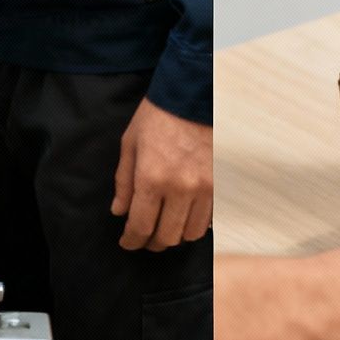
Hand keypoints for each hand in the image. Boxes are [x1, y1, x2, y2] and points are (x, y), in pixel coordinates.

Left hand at [112, 98, 212, 250]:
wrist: (194, 96)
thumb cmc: (157, 117)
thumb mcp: (130, 145)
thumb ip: (124, 182)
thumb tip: (120, 212)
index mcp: (152, 178)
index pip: (141, 226)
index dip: (132, 241)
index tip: (127, 243)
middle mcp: (180, 188)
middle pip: (167, 237)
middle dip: (152, 242)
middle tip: (144, 238)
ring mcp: (204, 188)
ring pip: (190, 233)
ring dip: (175, 236)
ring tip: (165, 228)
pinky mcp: (219, 185)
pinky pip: (208, 219)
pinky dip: (194, 224)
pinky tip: (183, 217)